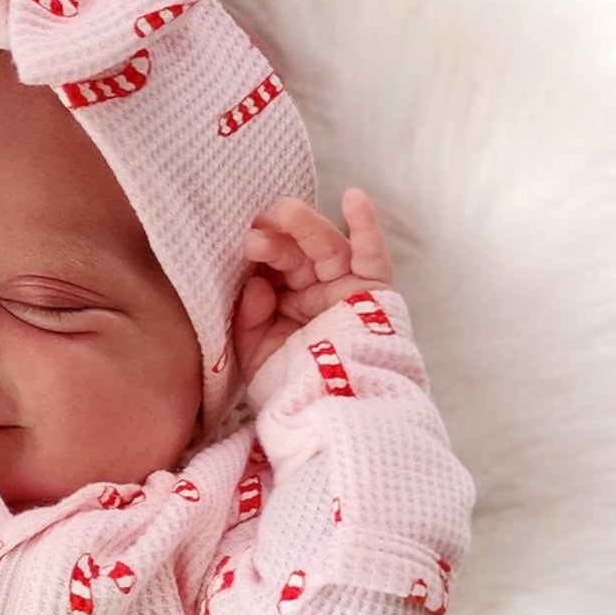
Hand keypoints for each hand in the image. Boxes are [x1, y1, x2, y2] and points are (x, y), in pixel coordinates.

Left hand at [231, 188, 395, 383]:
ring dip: (305, 227)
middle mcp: (315, 290)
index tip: (242, 243)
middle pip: (297, 253)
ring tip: (283, 214)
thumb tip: (256, 283)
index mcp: (287, 300)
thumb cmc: (289, 386)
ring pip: (327, 247)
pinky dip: (367, 226)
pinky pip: (372, 254)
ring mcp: (344, 288)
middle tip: (255, 234)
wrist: (325, 417)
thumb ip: (249, 315)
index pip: (273, 266)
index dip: (261, 252)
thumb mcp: (255, 351)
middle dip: (276, 240)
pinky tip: (353, 197)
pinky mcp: (373, 292)